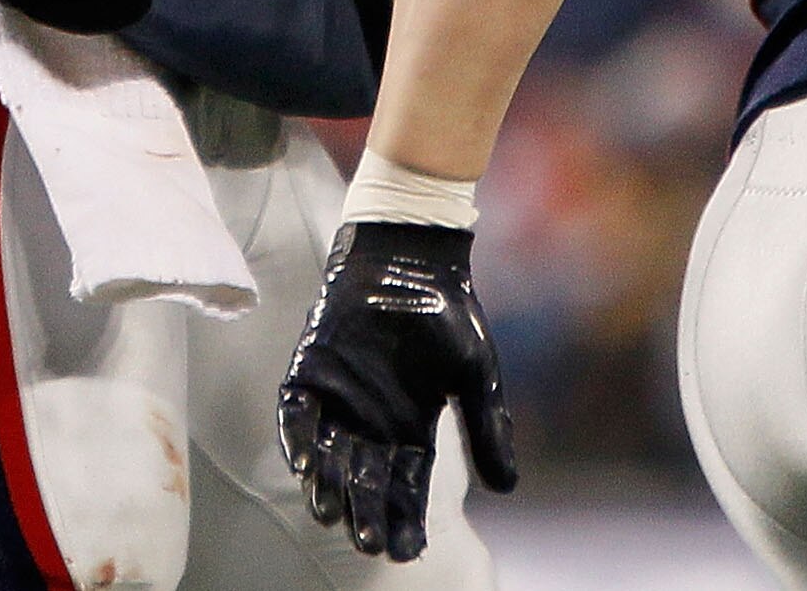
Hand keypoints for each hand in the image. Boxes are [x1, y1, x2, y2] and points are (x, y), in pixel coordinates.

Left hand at [278, 222, 516, 561]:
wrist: (412, 257)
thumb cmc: (449, 313)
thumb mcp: (477, 374)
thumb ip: (487, 429)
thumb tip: (507, 488)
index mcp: (411, 429)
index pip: (407, 488)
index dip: (407, 519)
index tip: (408, 550)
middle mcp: (372, 425)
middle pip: (366, 482)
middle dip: (366, 513)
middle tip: (368, 542)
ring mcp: (338, 402)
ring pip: (329, 459)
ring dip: (328, 487)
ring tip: (331, 513)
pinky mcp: (309, 375)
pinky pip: (298, 417)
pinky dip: (300, 439)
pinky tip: (306, 463)